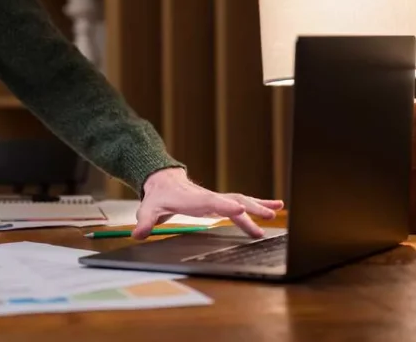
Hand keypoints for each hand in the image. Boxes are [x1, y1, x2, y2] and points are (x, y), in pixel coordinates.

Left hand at [134, 168, 282, 239]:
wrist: (163, 180)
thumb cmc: (158, 196)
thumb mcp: (147, 208)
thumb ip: (144, 221)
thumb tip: (138, 234)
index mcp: (191, 198)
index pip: (209, 201)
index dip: (224, 205)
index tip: (239, 207)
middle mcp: (207, 197)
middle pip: (231, 200)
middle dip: (249, 207)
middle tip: (267, 216)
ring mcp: (216, 198)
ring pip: (241, 199)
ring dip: (259, 205)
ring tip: (277, 210)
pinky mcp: (221, 201)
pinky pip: (242, 201)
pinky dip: (259, 203)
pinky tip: (275, 206)